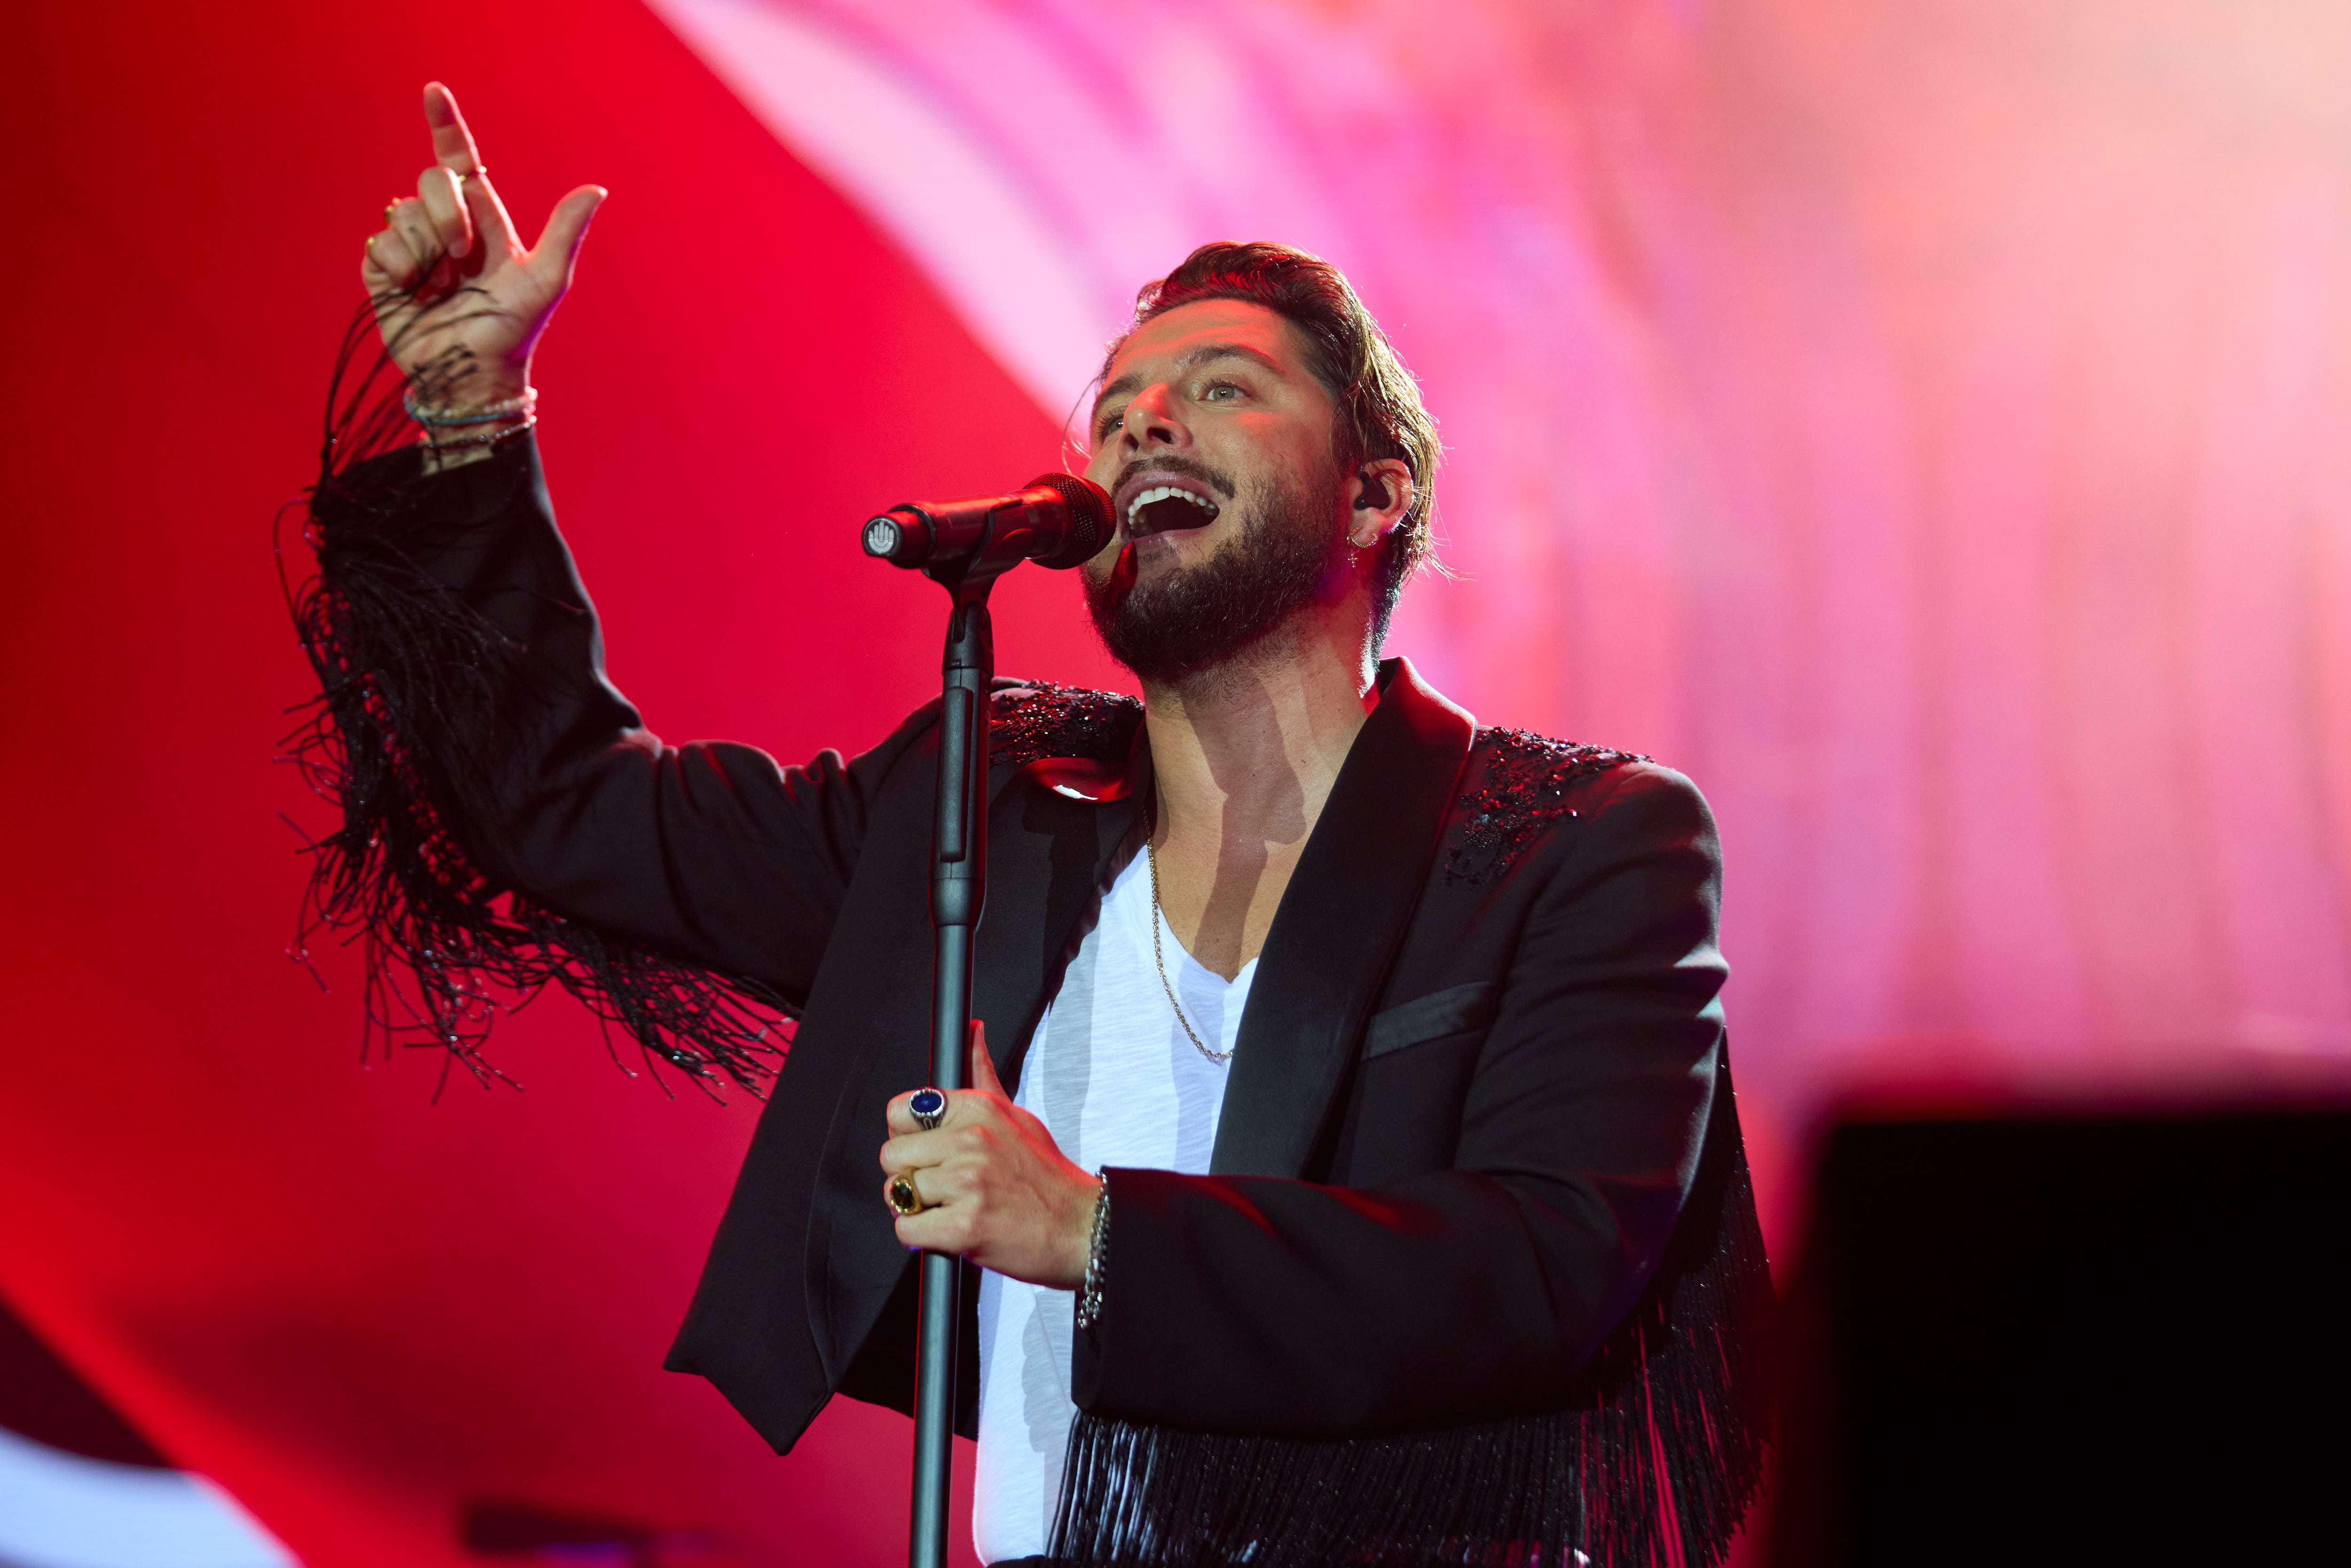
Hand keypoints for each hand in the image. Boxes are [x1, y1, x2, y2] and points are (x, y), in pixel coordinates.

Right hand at [362, 82, 605, 408]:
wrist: (473, 374)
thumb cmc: (513, 330)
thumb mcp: (546, 280)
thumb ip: (565, 232)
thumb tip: (597, 189)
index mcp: (482, 218)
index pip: (459, 160)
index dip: (445, 124)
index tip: (434, 91)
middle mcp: (445, 225)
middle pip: (430, 180)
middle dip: (446, 214)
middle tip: (462, 257)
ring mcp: (413, 246)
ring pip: (402, 211)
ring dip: (425, 250)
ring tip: (443, 285)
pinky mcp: (384, 269)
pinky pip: (381, 244)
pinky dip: (400, 267)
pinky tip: (415, 292)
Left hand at [880, 1024, 1098, 1288]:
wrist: (1080, 1227)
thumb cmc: (1046, 1177)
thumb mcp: (1016, 1114)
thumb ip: (982, 1074)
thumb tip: (972, 1032)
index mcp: (979, 1108)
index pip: (899, 1110)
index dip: (906, 1135)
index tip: (924, 1149)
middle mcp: (971, 1140)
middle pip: (891, 1155)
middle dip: (909, 1175)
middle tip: (940, 1186)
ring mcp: (968, 1183)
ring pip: (897, 1193)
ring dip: (917, 1208)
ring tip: (950, 1207)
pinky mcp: (965, 1226)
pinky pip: (907, 1228)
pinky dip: (922, 1236)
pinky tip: (949, 1230)